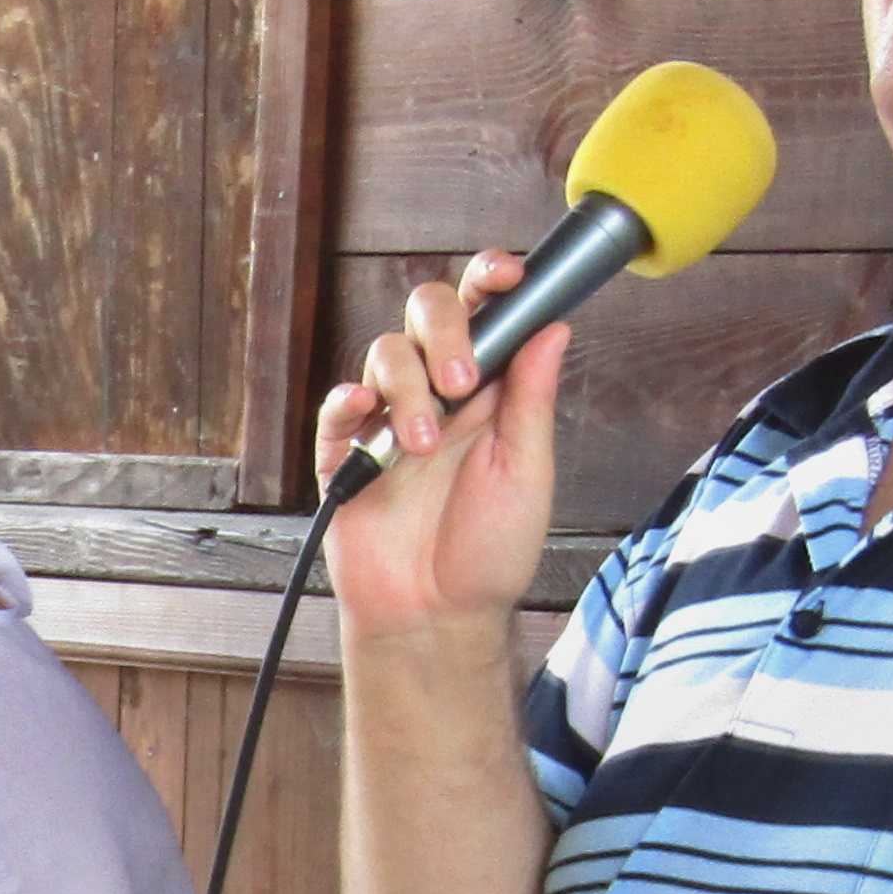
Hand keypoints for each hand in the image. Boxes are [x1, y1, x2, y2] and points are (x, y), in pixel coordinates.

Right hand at [313, 251, 565, 638]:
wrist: (436, 617)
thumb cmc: (489, 553)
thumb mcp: (527, 473)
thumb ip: (532, 398)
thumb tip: (554, 325)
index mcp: (489, 390)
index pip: (486, 313)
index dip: (491, 280)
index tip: (507, 276)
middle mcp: (438, 393)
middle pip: (427, 312)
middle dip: (444, 332)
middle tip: (461, 382)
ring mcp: (388, 418)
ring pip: (384, 352)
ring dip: (407, 389)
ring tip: (422, 447)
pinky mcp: (346, 451)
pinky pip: (338, 406)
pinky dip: (349, 401)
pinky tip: (368, 416)